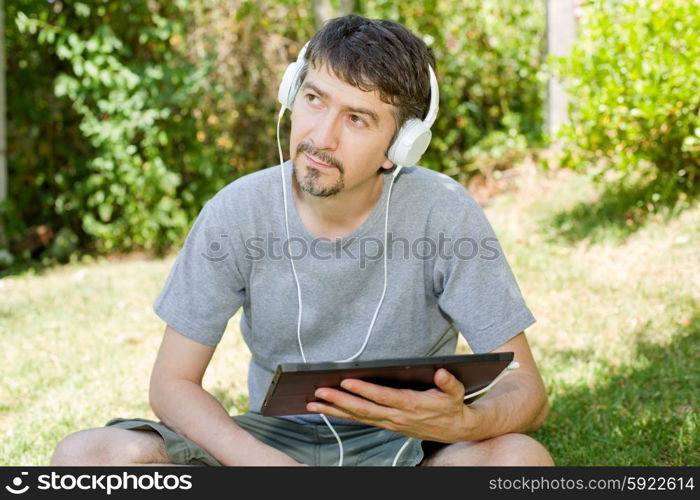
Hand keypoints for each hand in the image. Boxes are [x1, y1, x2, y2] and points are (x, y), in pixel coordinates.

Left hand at [306, 368, 480, 441]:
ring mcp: (389, 422)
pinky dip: (342, 416)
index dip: (364, 390)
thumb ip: (448, 382)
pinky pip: (360, 421)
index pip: (383, 397)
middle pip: (363, 410)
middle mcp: (396, 416)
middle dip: (340, 401)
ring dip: (334, 410)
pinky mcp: (386, 424)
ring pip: (357, 417)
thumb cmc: (451, 406)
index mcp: (411, 405)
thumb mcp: (455, 392)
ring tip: (313, 403)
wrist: (454, 429)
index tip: (347, 382)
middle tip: (320, 392)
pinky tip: (326, 410)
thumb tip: (440, 373)